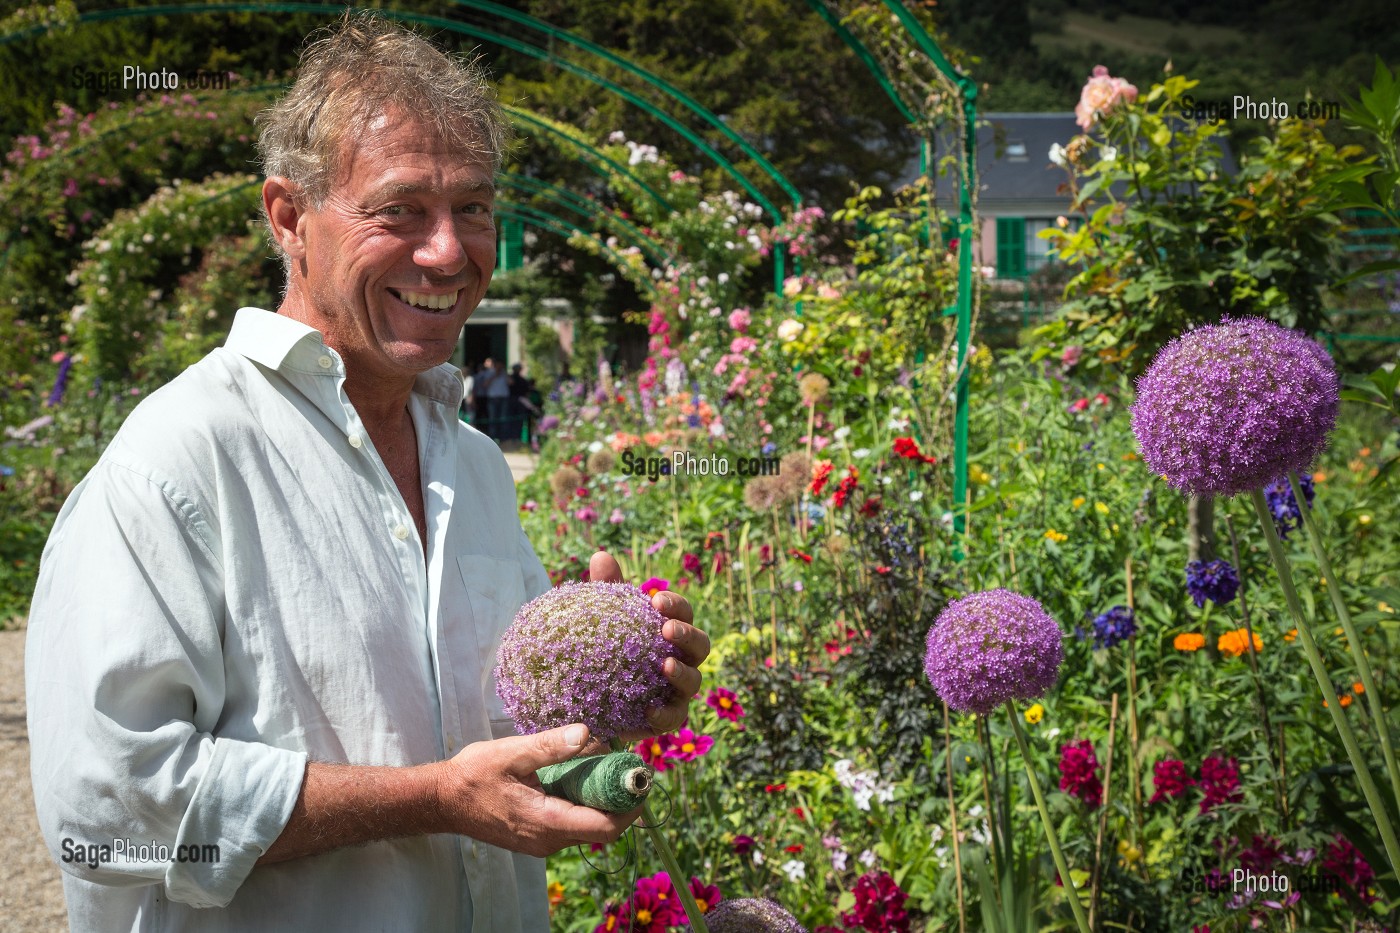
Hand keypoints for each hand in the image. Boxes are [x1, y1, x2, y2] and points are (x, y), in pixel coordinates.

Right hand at [435, 723, 639, 857]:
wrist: (442, 801)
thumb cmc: (473, 776)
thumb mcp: (511, 753)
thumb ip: (550, 745)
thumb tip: (586, 733)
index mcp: (547, 822)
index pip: (606, 826)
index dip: (630, 805)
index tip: (640, 777)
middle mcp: (550, 840)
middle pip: (603, 827)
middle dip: (620, 798)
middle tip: (627, 763)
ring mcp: (543, 841)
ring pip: (589, 825)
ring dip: (602, 798)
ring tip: (606, 762)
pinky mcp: (538, 836)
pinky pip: (573, 823)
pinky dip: (584, 801)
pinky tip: (580, 774)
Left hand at [589, 551, 710, 739]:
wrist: (590, 697)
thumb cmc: (606, 648)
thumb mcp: (604, 619)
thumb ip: (607, 590)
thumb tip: (600, 554)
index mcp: (671, 631)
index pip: (683, 613)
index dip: (676, 606)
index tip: (657, 601)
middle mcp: (682, 659)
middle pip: (700, 645)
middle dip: (687, 635)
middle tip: (667, 629)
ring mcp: (677, 690)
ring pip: (694, 681)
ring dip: (683, 672)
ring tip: (665, 666)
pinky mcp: (665, 718)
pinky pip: (674, 717)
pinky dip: (665, 713)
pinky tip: (649, 710)